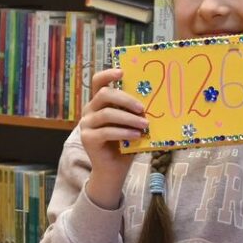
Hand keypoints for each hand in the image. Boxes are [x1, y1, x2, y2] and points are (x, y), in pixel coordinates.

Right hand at [76, 68, 148, 205]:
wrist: (114, 170)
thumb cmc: (126, 144)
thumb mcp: (132, 124)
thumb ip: (136, 112)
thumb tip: (156, 100)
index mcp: (99, 103)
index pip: (99, 82)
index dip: (109, 74)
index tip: (123, 72)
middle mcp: (89, 110)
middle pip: (104, 95)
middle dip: (125, 99)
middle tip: (142, 108)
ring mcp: (86, 124)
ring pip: (107, 114)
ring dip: (129, 119)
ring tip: (144, 125)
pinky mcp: (87, 139)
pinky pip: (106, 131)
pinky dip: (123, 133)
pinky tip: (136, 136)